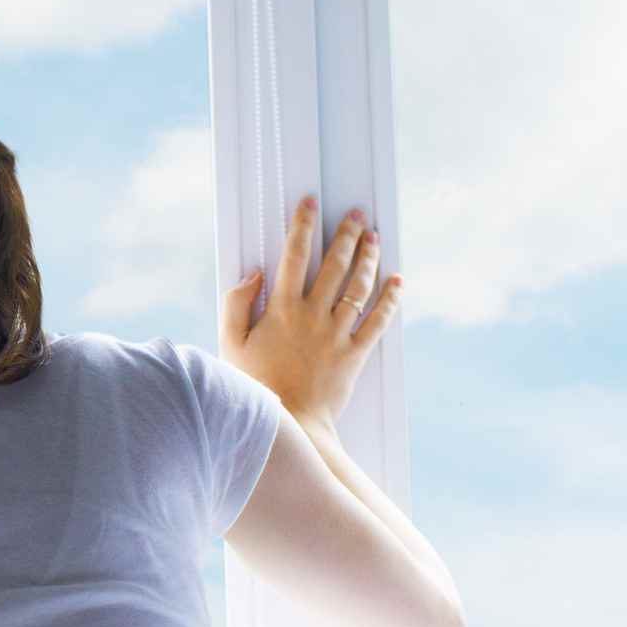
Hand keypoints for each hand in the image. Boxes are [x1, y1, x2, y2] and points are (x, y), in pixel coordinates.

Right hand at [219, 194, 403, 428]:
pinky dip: (390, 300)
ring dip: (369, 259)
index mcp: (281, 309)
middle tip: (356, 214)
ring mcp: (337, 334)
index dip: (303, 225)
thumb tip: (254, 273)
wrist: (289, 424)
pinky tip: (397, 281)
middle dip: (346, 235)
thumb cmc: (253, 384)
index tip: (311, 202)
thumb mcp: (229, 342)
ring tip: (374, 238)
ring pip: (358, 287)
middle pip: (334, 265)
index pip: (293, 255)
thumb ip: (236, 304)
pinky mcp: (355, 354)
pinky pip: (378, 321)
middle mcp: (312, 315)